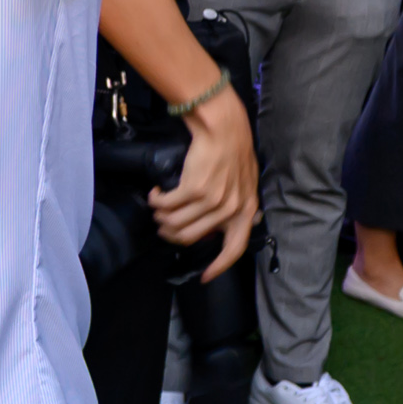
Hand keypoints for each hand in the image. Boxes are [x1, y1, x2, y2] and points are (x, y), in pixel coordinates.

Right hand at [150, 85, 258, 281]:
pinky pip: (167, 204)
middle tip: (163, 226)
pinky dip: (157, 200)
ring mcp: (212, 200)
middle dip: (171, 234)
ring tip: (158, 207)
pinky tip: (156, 194)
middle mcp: (230, 209)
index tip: (206, 276)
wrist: (223, 127)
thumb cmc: (232, 152)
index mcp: (246, 212)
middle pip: (192, 238)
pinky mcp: (194, 188)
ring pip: (176, 223)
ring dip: (161, 217)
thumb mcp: (245, 184)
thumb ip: (237, 207)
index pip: (234, 249)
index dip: (219, 266)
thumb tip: (221, 229)